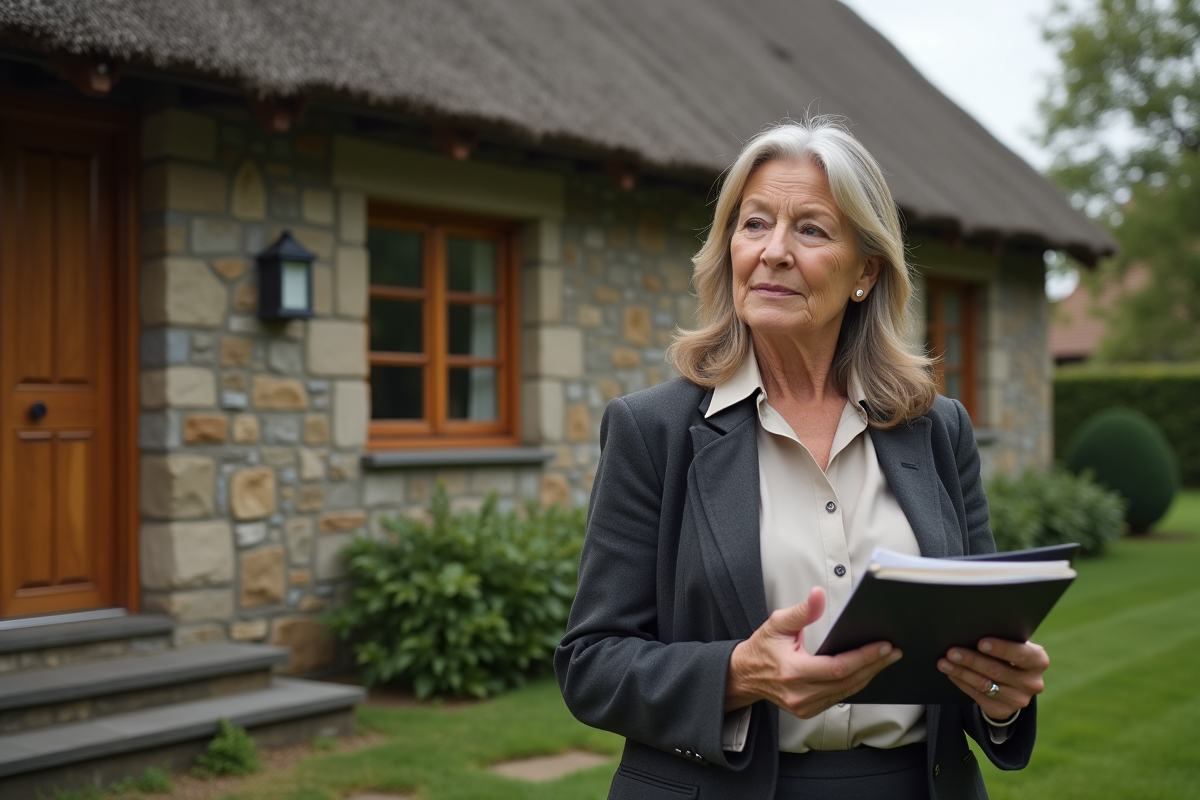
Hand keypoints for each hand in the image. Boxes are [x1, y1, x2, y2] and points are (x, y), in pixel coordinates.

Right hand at [725, 587, 902, 717]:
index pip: (838, 667)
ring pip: (847, 692)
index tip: (884, 646)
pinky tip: (867, 671)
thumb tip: (819, 594)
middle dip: (874, 665)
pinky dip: (855, 683)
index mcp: (793, 671)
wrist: (745, 675)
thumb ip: (802, 610)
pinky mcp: (809, 710)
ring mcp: (805, 705)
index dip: (864, 657)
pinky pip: (839, 697)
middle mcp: (800, 693)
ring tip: (887, 659)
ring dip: (869, 675)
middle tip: (894, 651)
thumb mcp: (777, 623)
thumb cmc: (762, 648)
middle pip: (848, 682)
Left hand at [938, 638, 1048, 720]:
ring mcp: (1019, 699)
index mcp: (1038, 660)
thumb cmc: (1008, 653)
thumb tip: (971, 630)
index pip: (1021, 654)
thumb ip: (1002, 637)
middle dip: (972, 660)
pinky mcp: (1004, 711)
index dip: (1001, 649)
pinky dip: (962, 683)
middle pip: (997, 670)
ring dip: (961, 672)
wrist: (1013, 681)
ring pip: (985, 684)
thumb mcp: (1012, 643)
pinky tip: (951, 673)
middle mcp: (1032, 682)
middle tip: (952, 652)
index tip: (980, 643)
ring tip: (944, 662)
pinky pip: (978, 696)